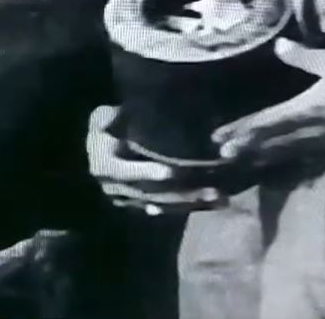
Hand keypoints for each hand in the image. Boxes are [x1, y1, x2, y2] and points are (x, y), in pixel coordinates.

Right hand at [85, 106, 222, 216]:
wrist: (104, 147)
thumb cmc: (109, 125)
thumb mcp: (104, 118)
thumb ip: (110, 119)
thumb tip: (116, 116)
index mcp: (104, 166)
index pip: (125, 173)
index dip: (146, 173)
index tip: (170, 173)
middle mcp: (115, 189)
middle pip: (152, 194)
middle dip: (182, 194)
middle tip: (210, 189)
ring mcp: (131, 201)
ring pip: (165, 205)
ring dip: (193, 202)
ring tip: (220, 197)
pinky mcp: (146, 206)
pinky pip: (170, 209)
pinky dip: (192, 205)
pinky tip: (215, 203)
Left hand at [211, 41, 324, 167]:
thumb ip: (303, 57)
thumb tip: (278, 45)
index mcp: (307, 110)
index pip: (266, 123)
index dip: (242, 130)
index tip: (219, 137)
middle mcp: (315, 132)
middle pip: (275, 143)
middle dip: (249, 147)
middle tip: (224, 154)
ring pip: (293, 153)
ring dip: (269, 157)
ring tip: (250, 161)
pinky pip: (316, 158)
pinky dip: (298, 161)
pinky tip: (295, 163)